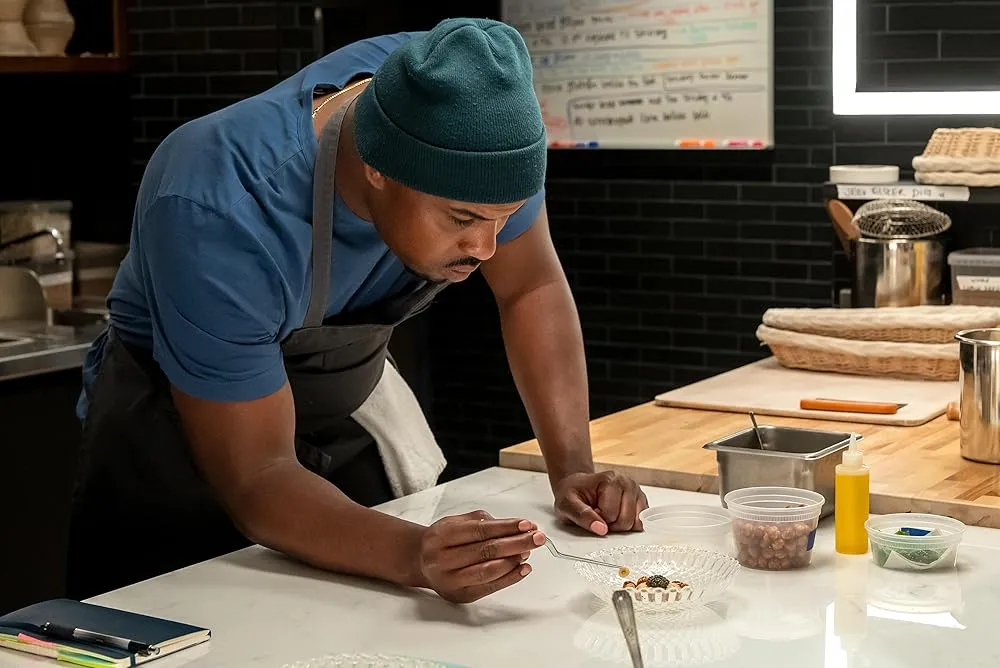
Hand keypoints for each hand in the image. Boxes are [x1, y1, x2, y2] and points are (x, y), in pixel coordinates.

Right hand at [418, 510, 544, 603]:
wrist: (420, 561)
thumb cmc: (442, 539)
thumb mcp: (455, 522)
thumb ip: (482, 521)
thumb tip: (516, 527)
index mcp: (441, 536)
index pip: (480, 530)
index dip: (506, 527)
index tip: (527, 524)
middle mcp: (442, 559)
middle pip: (487, 551)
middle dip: (517, 543)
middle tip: (538, 537)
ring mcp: (451, 580)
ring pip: (488, 570)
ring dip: (514, 560)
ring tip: (529, 550)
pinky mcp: (460, 595)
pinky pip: (489, 587)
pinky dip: (510, 577)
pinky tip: (523, 567)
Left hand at [553, 470, 647, 535]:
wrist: (579, 486)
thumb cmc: (573, 493)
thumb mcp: (566, 503)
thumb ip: (581, 515)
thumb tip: (601, 529)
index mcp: (610, 479)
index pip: (610, 514)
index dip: (597, 519)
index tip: (590, 510)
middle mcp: (627, 483)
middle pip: (625, 520)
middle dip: (610, 524)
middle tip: (599, 514)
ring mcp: (636, 491)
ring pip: (635, 524)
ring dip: (620, 525)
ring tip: (608, 514)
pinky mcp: (641, 501)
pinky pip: (641, 523)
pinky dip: (629, 525)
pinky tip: (618, 516)